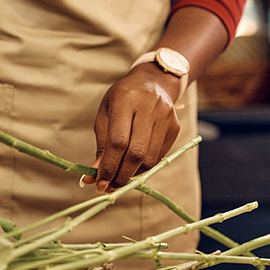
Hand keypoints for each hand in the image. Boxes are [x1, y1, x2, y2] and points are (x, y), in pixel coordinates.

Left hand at [82, 63, 181, 191]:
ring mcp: (165, 117)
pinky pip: (159, 156)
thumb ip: (102, 144)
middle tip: (108, 187)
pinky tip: (132, 169)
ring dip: (132, 175)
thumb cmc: (122, 99)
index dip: (108, 165)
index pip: (118, 141)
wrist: (153, 81)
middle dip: (120, 175)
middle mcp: (149, 107)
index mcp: (126, 100)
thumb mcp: (106, 114)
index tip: (98, 182)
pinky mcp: (175, 127)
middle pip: (136, 153)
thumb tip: (94, 175)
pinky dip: (144, 168)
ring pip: (149, 159)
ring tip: (118, 179)